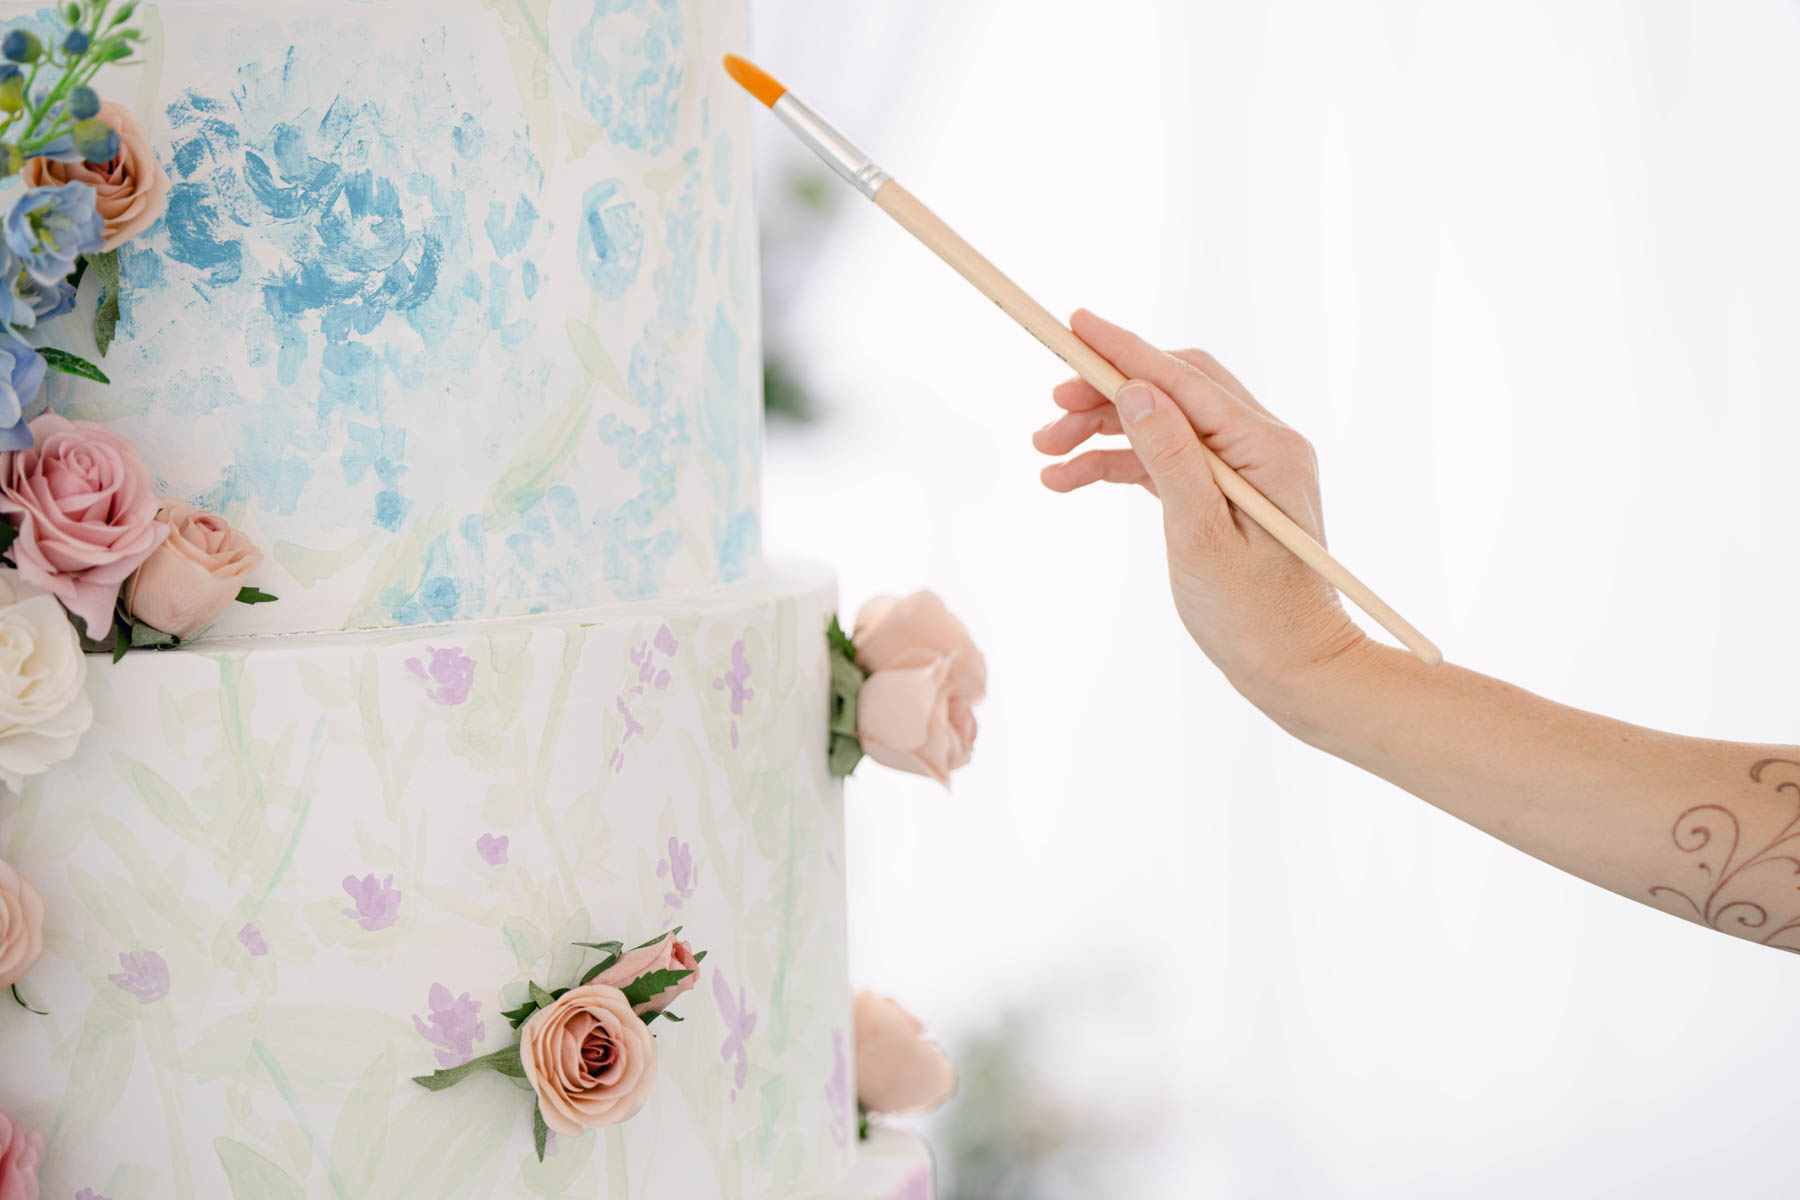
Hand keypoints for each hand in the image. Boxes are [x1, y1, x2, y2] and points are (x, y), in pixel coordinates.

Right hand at [1034, 309, 1366, 698]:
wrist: (1295, 669)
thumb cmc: (1254, 616)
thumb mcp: (1203, 538)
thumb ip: (1170, 460)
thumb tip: (1135, 392)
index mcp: (1266, 448)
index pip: (1183, 381)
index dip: (1123, 351)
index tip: (1074, 324)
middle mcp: (1263, 445)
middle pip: (1171, 390)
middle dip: (1105, 392)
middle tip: (1048, 410)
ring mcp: (1246, 468)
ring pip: (1162, 422)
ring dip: (1103, 431)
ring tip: (1046, 453)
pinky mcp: (1225, 492)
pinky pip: (1165, 458)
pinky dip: (1119, 463)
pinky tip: (1071, 478)